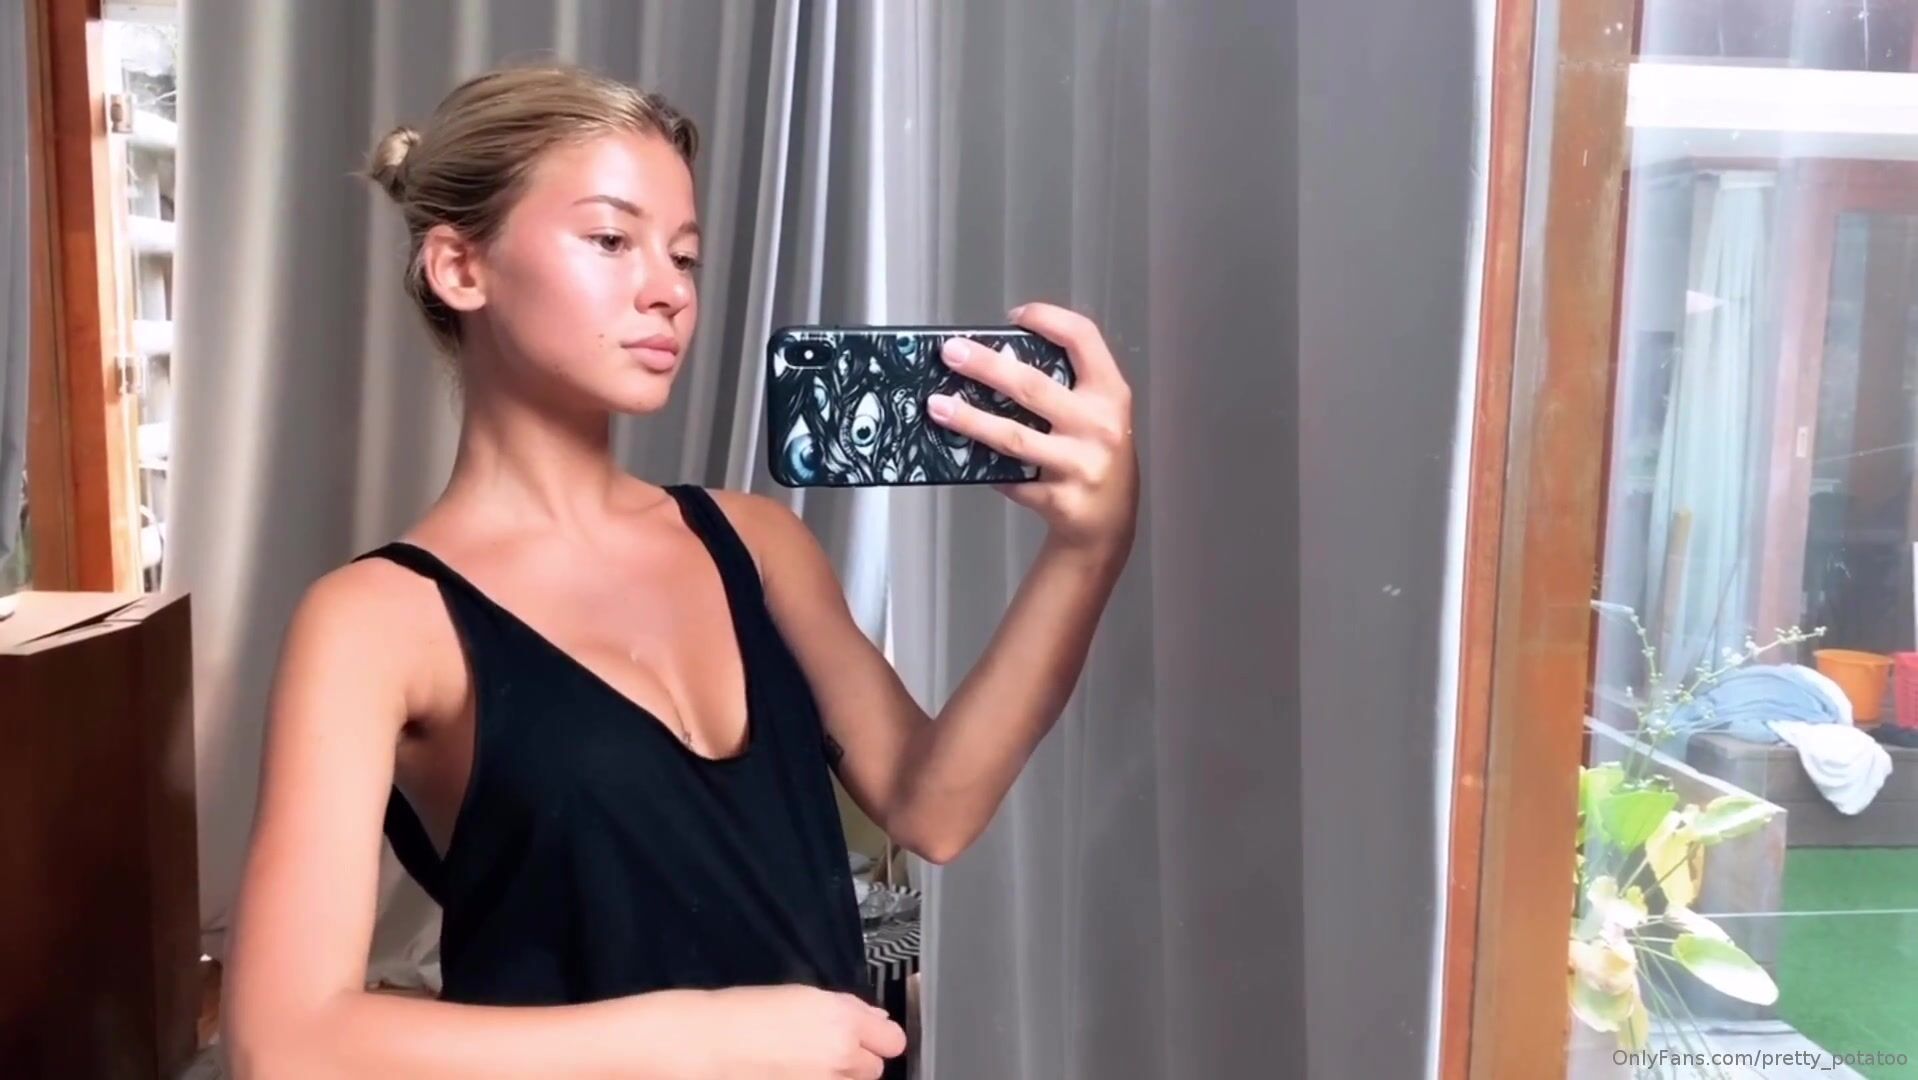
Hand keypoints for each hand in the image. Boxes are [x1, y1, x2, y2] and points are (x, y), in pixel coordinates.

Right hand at [692, 984, 906, 1078]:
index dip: (879, 1039)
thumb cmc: (744, 1013)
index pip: (893, 1040)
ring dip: (839, 1077)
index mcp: (842, 1019)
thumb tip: (877, 1020)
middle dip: (857, 1062)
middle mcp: (841, 1054)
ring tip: (806, 1066)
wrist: (705, 1044)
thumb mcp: (801, 996)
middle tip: (828, 1053)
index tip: (868, 1039)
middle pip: (875, 1069)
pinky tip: (794, 1074)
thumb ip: (848, 1010)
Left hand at [926, 302, 1138, 558]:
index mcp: (1110, 394)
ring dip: (969, 419)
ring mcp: (1079, 465)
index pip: (1083, 339)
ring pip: (1013, 437)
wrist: (1110, 525)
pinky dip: (984, 465)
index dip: (1049, 319)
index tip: (1015, 316)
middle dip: (986, 366)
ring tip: (936, 405)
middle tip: (950, 353)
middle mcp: (1098, 426)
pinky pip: (1010, 477)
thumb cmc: (1095, 455)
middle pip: (1033, 387)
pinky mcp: (1058, 499)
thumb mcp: (1098, 414)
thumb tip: (994, 361)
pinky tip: (960, 454)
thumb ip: (1065, 388)